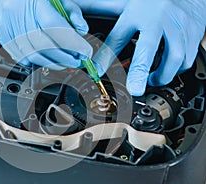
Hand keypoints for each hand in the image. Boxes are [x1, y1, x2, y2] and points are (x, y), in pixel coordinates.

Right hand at [0, 0, 91, 69]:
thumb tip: (82, 30)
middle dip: (65, 58)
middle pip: (44, 45)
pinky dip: (37, 62)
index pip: (56, 26)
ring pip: (33, 55)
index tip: (84, 52)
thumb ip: (73, 12)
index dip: (72, 43)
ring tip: (64, 64)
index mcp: (35, 1)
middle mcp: (18, 14)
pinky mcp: (4, 38)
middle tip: (76, 61)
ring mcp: (8, 27)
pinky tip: (46, 60)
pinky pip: (21, 57)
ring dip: (52, 63)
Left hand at [83, 0, 205, 95]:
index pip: (118, 37)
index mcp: (138, 11)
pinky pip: (187, 60)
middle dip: (141, 71)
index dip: (106, 57)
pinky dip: (176, 70)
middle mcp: (160, 19)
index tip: (96, 72)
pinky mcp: (194, 35)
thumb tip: (76, 15)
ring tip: (150, 80)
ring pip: (174, 59)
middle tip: (135, 89)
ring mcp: (180, 27)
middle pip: (150, 48)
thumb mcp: (122, 2)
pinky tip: (166, 68)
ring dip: (161, 75)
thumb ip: (99, 9)